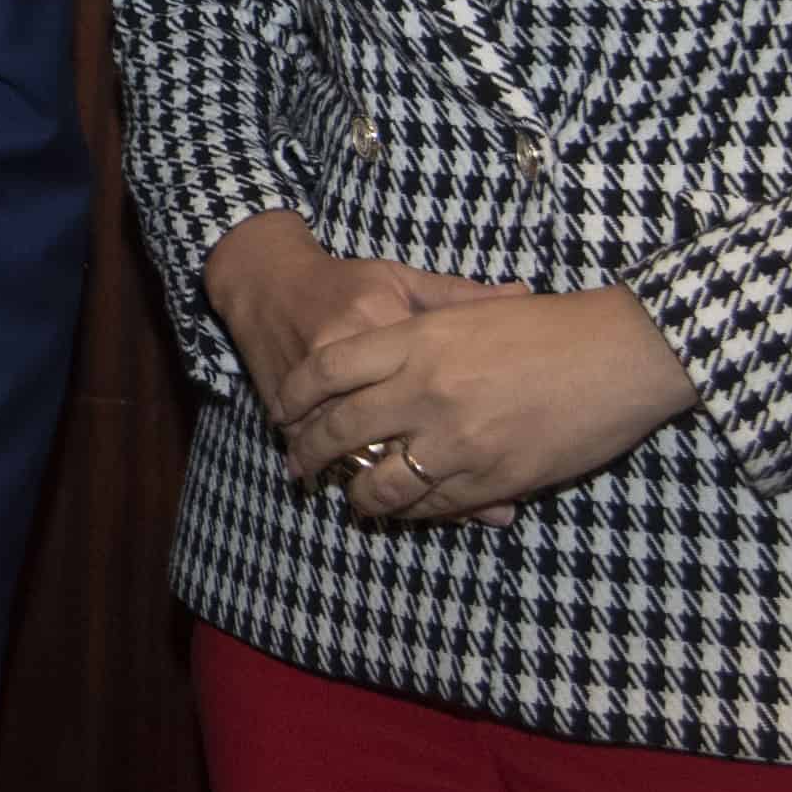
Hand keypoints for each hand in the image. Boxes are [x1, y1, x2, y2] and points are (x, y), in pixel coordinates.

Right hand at [204, 212, 526, 521]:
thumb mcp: (405, 280)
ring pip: (352, 448)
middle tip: (477, 508)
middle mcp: (347, 355)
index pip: (429, 379)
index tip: (500, 457)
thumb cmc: (346, 282)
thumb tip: (524, 297)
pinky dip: (342, 475)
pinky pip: (317, 449)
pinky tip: (378, 497)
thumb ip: (461, 296)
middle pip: (391, 427)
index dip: (466, 424)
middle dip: (433, 472)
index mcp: (384, 321)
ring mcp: (310, 386)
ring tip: (441, 510)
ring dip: (390, 486)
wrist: (267, 280)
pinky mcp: (282, 404)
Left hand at [267, 285, 700, 523]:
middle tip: (297, 466)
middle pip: (340, 430)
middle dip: (308, 453)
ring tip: (349, 499)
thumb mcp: (475, 311)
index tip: (284, 409)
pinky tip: (402, 510)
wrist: (622, 353)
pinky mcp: (492, 479)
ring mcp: (457, 440)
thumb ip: (425, 325)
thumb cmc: (553, 326)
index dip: (296, 394)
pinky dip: (410, 511)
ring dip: (356, 495)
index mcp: (418, 341)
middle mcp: (426, 390)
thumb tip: (385, 335)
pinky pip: (432, 506)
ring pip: (380, 482)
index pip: (328, 371)